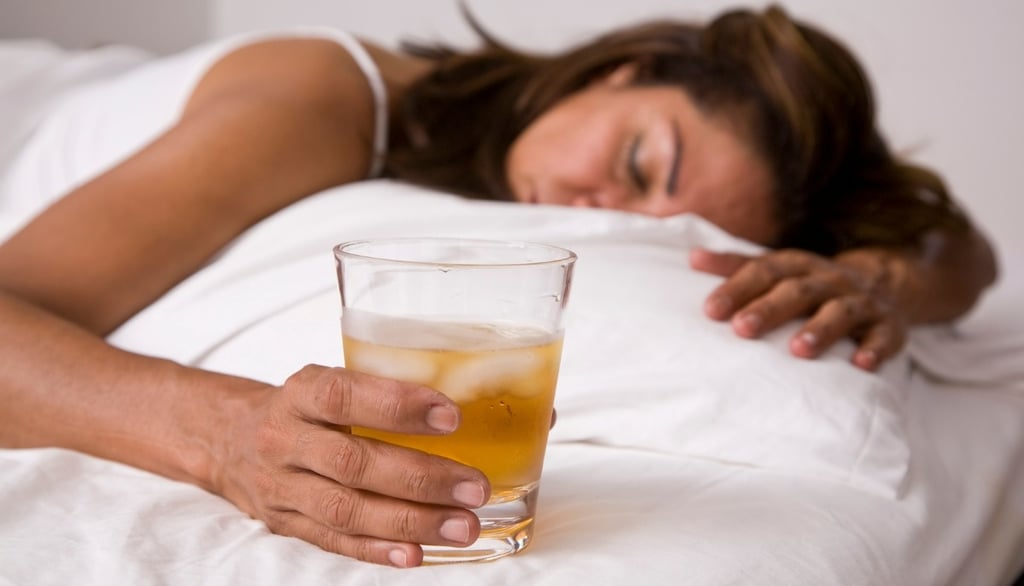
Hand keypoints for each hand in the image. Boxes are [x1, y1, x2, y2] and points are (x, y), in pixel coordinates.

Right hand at [215, 364, 490, 567]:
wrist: (227, 438)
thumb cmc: (303, 407)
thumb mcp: (329, 381)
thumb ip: (384, 389)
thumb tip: (481, 399)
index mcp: (300, 393)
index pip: (343, 395)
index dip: (396, 406)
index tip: (451, 416)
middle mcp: (285, 439)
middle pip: (352, 463)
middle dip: (420, 478)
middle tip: (473, 487)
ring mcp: (281, 487)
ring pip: (345, 510)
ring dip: (410, 521)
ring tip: (462, 526)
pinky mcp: (285, 523)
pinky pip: (332, 541)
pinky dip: (376, 550)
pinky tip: (416, 554)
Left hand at [690, 247, 908, 370]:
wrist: (885, 283)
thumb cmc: (811, 284)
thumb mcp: (778, 270)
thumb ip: (737, 266)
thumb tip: (692, 258)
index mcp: (798, 266)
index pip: (764, 271)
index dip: (737, 288)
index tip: (711, 310)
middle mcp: (829, 280)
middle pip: (798, 291)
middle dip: (770, 309)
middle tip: (742, 329)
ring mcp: (861, 302)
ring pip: (841, 311)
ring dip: (821, 329)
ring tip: (798, 350)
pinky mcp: (889, 326)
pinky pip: (885, 337)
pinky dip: (875, 349)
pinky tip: (861, 365)